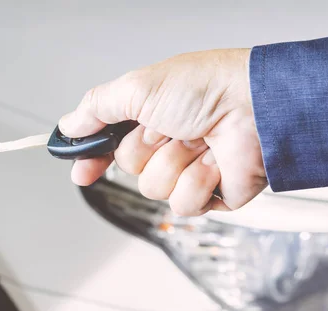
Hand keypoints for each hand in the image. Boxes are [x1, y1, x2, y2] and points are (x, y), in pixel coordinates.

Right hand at [59, 49, 266, 215]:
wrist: (257, 108)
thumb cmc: (207, 88)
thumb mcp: (138, 88)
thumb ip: (96, 108)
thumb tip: (69, 125)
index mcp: (151, 116)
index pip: (110, 145)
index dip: (93, 157)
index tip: (80, 169)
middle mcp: (169, 143)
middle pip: (130, 167)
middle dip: (147, 149)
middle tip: (169, 128)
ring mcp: (189, 169)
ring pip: (154, 189)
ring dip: (173, 164)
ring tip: (198, 142)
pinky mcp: (211, 193)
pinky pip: (183, 205)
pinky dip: (197, 182)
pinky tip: (213, 162)